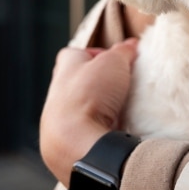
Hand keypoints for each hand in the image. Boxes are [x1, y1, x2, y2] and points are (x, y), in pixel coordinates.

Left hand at [40, 39, 138, 186]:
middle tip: (122, 87)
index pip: (78, 53)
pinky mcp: (66, 144)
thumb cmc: (90, 94)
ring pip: (81, 110)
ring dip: (99, 110)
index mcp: (64, 67)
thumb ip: (123, 51)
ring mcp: (57, 121)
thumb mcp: (113, 61)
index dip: (98, 55)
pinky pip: (84, 133)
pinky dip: (98, 130)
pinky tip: (114, 131)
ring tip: (121, 111)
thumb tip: (131, 45)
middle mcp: (56, 93)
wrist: (76, 140)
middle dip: (101, 85)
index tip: (117, 62)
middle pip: (80, 83)